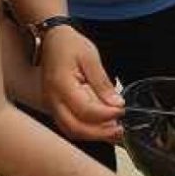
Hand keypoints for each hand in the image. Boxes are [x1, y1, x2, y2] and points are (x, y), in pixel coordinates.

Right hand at [40, 26, 123, 142]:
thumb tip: (117, 104)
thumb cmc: (70, 45)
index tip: (122, 110)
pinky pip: (71, 125)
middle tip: (121, 131)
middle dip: (100, 134)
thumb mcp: (90, 58)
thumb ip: (103, 83)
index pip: (85, 110)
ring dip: (94, 135)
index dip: (106, 115)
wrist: (52, 40)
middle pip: (75, 128)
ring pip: (72, 131)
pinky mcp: (57, 108)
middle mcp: (53, 100)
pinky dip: (88, 130)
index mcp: (61, 85)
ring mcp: (52, 106)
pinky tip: (104, 127)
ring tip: (116, 131)